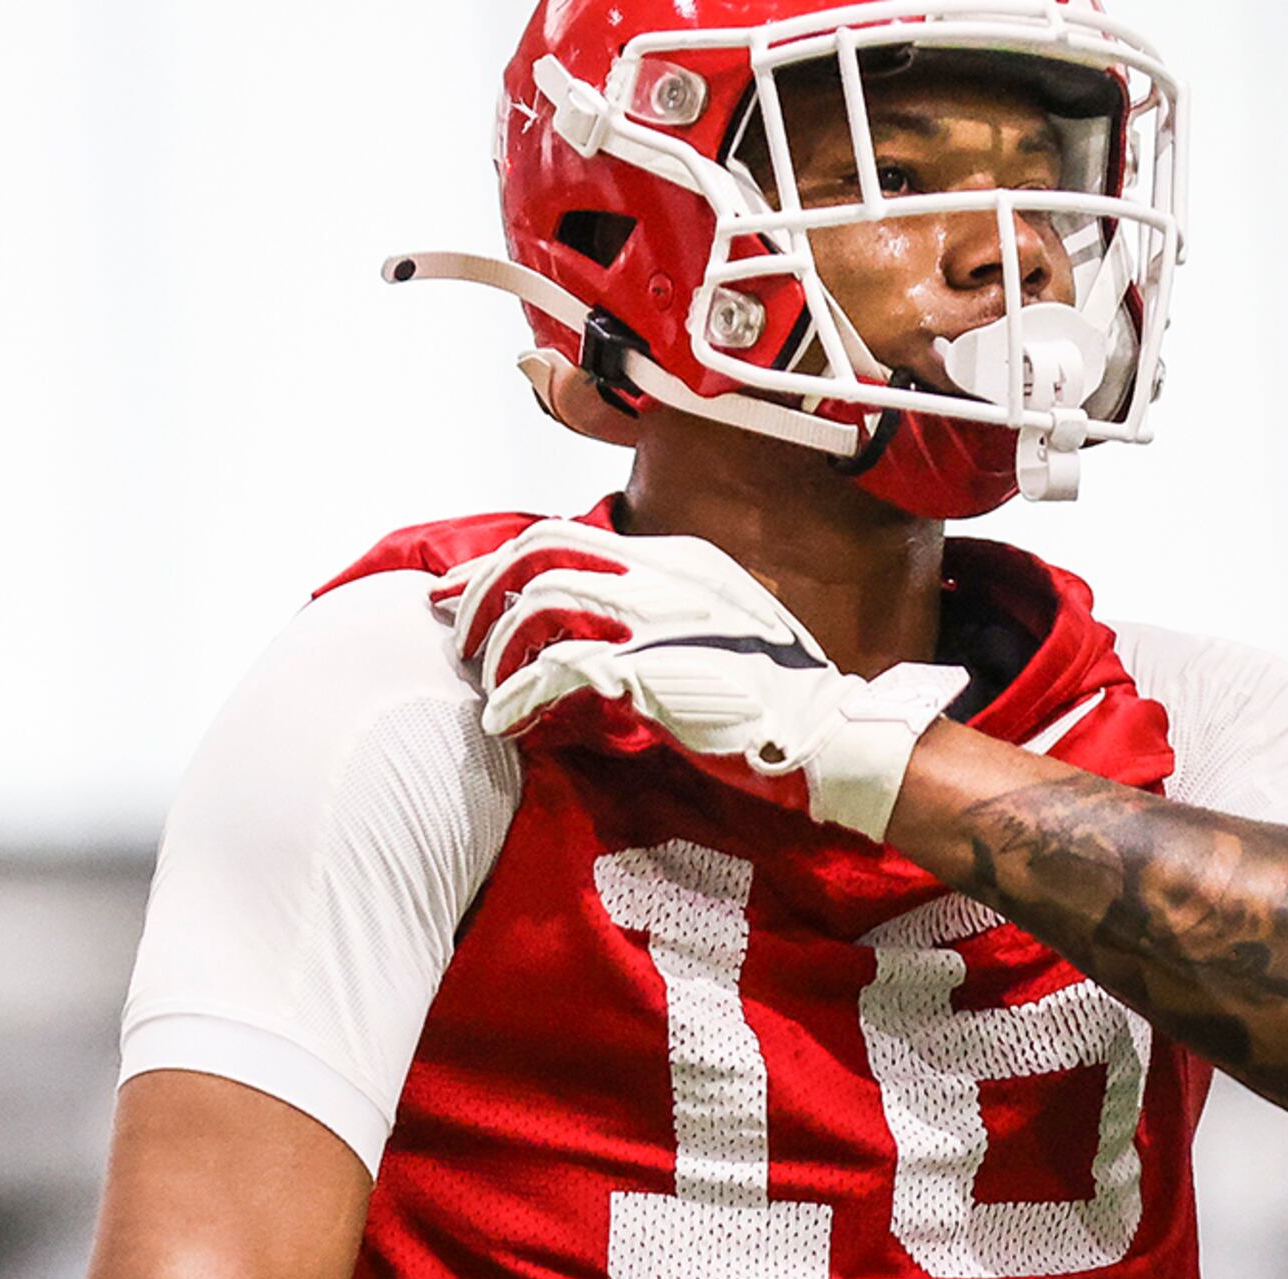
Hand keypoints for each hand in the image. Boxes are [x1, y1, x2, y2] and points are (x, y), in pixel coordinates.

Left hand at [431, 518, 965, 839]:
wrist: (830, 735)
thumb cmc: (775, 700)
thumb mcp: (716, 635)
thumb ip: (657, 621)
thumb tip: (590, 636)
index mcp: (679, 561)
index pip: (569, 534)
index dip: (503, 562)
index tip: (463, 592)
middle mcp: (665, 575)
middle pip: (542, 550)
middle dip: (484, 589)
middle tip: (457, 630)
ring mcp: (658, 617)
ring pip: (540, 602)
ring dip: (499, 649)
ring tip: (491, 688)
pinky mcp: (650, 668)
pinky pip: (557, 666)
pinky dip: (519, 696)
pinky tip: (507, 721)